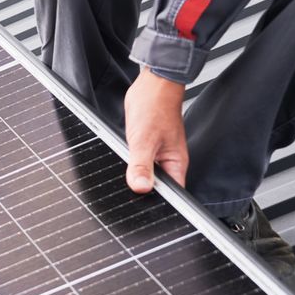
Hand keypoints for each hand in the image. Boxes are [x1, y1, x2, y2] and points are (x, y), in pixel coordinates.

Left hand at [123, 70, 188, 194]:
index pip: (172, 195)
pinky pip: (137, 164)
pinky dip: (129, 165)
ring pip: (144, 176)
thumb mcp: (144, 141)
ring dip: (134, 177)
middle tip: (125, 194)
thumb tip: (140, 187)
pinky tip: (120, 163)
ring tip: (122, 177)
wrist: (150, 85)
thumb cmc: (155, 107)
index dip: (158, 204)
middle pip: (157, 189)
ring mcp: (156, 156)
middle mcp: (168, 162)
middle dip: (142, 193)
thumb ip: (141, 166)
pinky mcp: (145, 149)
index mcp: (175, 164)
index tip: (141, 209)